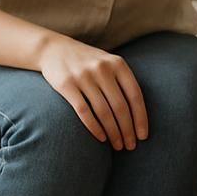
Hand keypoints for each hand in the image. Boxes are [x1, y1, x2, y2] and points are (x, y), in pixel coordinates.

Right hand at [36, 34, 147, 150]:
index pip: (135, 95)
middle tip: (130, 146)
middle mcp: (103, 69)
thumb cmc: (88, 62)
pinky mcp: (67, 85)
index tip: (143, 136)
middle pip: (120, 107)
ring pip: (104, 112)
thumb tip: (139, 115)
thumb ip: (123, 82)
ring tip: (117, 146)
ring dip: (113, 132)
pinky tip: (101, 138)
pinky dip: (94, 127)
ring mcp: (84, 77)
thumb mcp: (109, 64)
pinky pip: (84, 111)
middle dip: (127, 130)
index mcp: (118, 64)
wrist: (54, 49)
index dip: (141, 118)